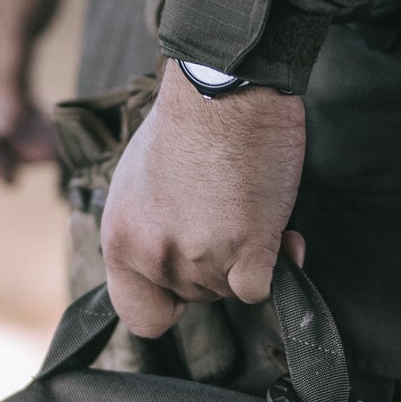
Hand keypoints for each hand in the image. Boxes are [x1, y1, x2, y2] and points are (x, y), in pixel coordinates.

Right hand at [0, 0, 62, 180]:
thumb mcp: (12, 29)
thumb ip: (7, 81)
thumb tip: (3, 132)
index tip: (7, 179)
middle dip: (5, 149)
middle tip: (40, 168)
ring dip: (21, 136)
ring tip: (53, 153)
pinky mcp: (2, 59)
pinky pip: (10, 99)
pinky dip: (28, 116)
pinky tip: (51, 133)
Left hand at [100, 60, 306, 336]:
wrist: (223, 86)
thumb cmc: (186, 122)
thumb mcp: (139, 185)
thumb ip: (149, 231)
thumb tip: (174, 262)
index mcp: (120, 240)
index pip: (139, 316)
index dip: (166, 302)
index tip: (183, 280)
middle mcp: (153, 255)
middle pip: (196, 298)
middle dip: (215, 266)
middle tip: (227, 215)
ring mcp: (200, 257)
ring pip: (231, 290)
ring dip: (248, 258)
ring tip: (250, 205)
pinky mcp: (246, 251)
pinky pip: (262, 289)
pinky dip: (277, 264)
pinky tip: (280, 232)